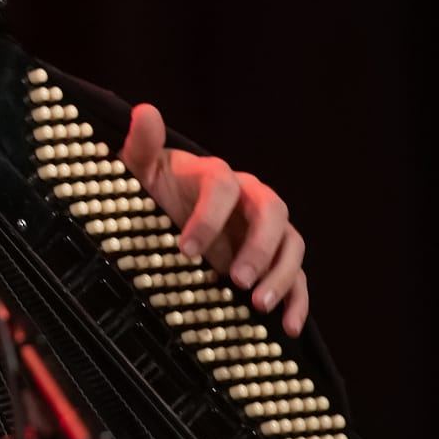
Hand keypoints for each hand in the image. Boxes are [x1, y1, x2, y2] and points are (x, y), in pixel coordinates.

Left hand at [119, 103, 309, 336]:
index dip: (208, 216)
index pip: (224, 186)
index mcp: (217, 176)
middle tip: (236, 279)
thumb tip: (144, 111)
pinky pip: (298, 276)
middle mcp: (250, 198)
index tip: (184, 249)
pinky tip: (289, 327)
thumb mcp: (139, 172)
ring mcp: (266, 230)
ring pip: (292, 243)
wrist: (165, 211)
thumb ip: (143, 146)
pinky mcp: (273, 259)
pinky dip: (298, 300)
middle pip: (272, 211)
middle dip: (259, 246)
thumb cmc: (153, 190)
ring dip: (282, 274)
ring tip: (260, 306)